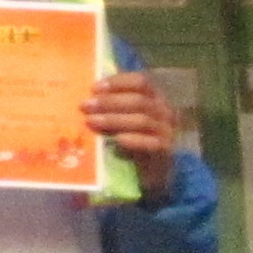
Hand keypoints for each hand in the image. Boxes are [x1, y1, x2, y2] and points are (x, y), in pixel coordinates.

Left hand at [85, 70, 178, 198]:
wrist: (154, 171)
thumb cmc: (136, 141)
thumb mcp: (125, 120)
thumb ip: (113, 107)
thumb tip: (86, 97)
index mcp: (155, 98)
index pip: (141, 82)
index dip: (118, 82)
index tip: (94, 88)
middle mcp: (164, 111)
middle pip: (139, 100)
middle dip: (109, 102)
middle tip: (85, 106)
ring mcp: (167, 130)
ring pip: (142, 120)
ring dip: (114, 120)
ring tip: (91, 122)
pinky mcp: (166, 150)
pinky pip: (151, 143)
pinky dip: (134, 140)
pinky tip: (117, 140)